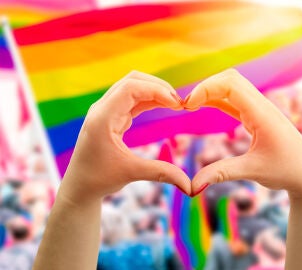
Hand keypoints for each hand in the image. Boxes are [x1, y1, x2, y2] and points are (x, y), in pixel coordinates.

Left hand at [61, 71, 191, 203]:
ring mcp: (106, 111)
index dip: (157, 90)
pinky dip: (149, 100)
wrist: (80, 186)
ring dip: (154, 92)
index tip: (177, 104)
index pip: (131, 88)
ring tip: (175, 104)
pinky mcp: (111, 116)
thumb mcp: (131, 173)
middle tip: (179, 102)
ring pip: (132, 88)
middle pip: (132, 81)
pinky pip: (132, 100)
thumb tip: (190, 186)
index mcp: (103, 117)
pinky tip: (164, 106)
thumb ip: (162, 173)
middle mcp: (102, 109)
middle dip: (158, 87)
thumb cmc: (99, 179)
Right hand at [185, 69, 301, 198]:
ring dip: (210, 91)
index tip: (188, 106)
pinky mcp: (256, 116)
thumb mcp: (252, 171)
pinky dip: (216, 99)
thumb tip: (192, 186)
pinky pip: (233, 99)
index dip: (206, 88)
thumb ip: (221, 173)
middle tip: (186, 105)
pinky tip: (203, 105)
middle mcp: (261, 105)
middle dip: (205, 86)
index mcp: (262, 113)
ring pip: (232, 86)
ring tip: (190, 105)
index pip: (231, 84)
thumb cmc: (286, 171)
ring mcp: (259, 109)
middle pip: (230, 79)